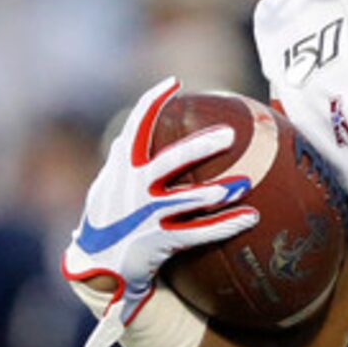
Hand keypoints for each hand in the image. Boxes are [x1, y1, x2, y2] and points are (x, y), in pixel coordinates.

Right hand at [60, 78, 257, 346]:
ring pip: (184, 201)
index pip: (135, 129)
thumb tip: (127, 136)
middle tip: (229, 135)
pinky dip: (225, 226)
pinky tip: (250, 218)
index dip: (152, 103)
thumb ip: (120, 161)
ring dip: (214, 193)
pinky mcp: (158, 241)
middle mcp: (133, 189)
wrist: (97, 264)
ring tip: (241, 185)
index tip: (173, 82)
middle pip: (168, 163)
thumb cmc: (108, 218)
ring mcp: (146, 216)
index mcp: (122, 169)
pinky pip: (198, 233)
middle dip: (198, 148)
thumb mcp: (107, 186)